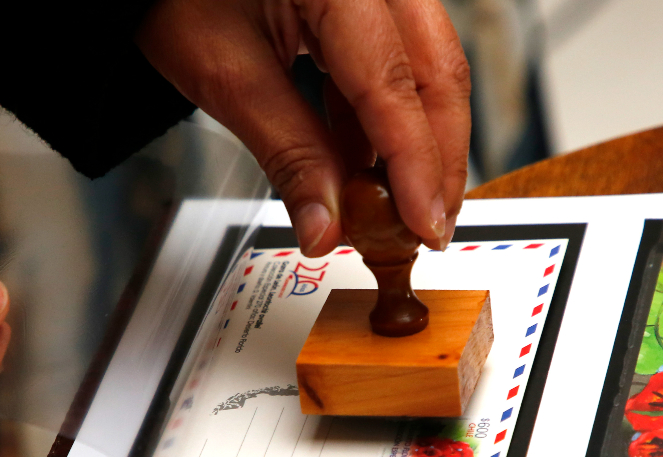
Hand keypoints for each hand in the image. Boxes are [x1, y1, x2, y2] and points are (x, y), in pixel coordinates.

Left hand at [136, 0, 470, 254]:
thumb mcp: (225, 74)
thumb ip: (287, 152)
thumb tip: (327, 226)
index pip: (393, 81)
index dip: (415, 163)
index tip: (422, 224)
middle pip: (437, 72)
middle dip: (437, 160)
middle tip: (427, 229)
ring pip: (430, 71)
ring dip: (419, 147)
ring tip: (402, 211)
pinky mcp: (372, 6)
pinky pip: (400, 66)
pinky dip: (389, 124)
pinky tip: (373, 171)